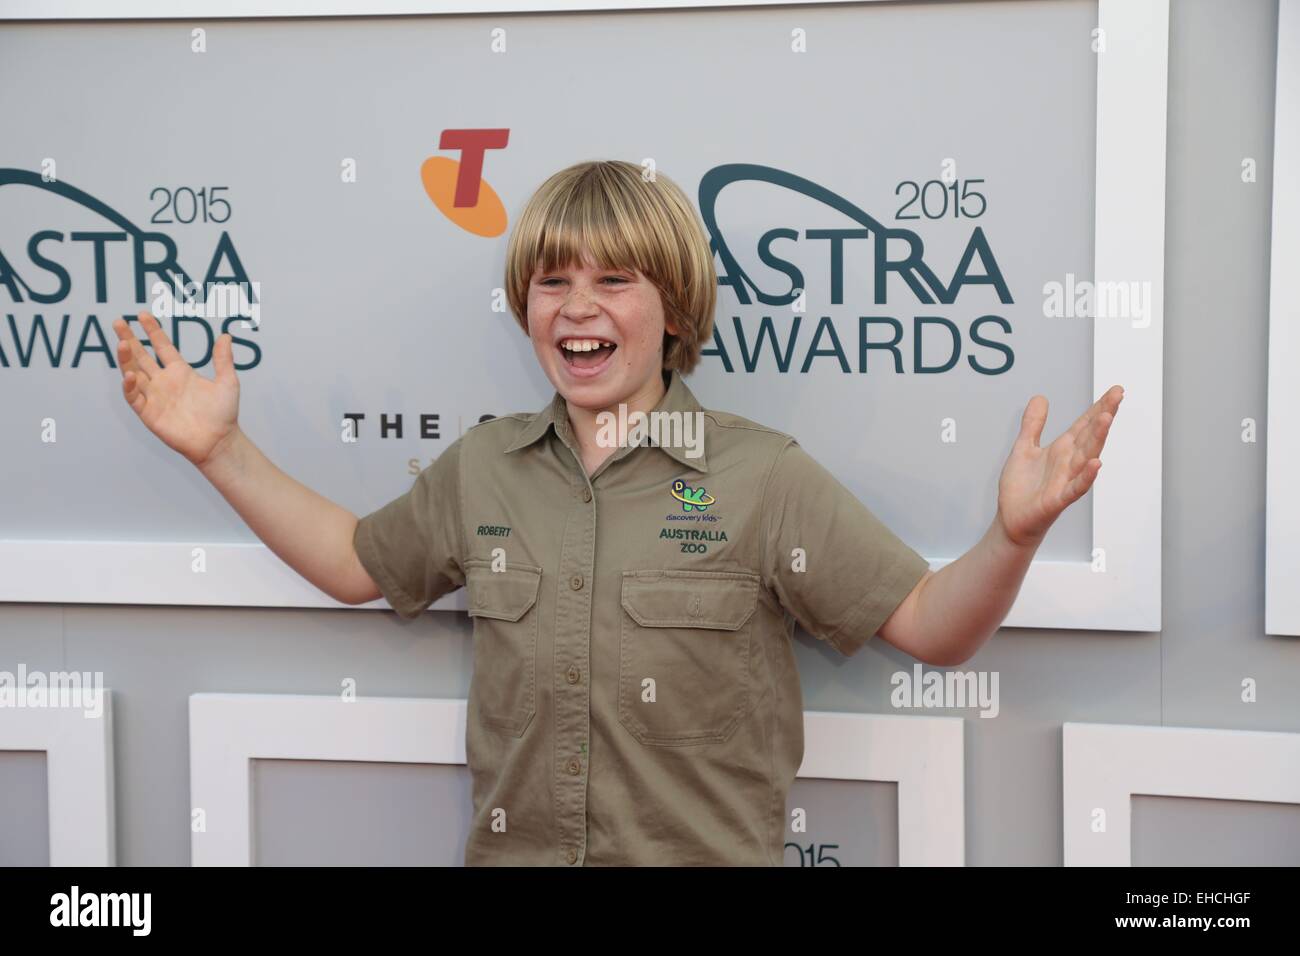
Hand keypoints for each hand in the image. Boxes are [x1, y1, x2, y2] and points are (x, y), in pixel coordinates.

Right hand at [113, 311, 240, 467]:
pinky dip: (129, 386)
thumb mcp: (227, 382)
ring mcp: (155, 397)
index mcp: (180, 372)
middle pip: (141, 356)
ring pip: (134, 373)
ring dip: (126, 359)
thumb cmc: (224, 413)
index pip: (162, 347)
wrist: (219, 441)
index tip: (143, 315)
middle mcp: (164, 382)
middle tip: (118, 322)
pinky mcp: (149, 413)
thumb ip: (223, 359)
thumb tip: (226, 336)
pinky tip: (129, 375)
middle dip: (129, 339)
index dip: (153, 331)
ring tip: (121, 343)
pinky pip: (134, 398)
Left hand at [995, 385, 1123, 547]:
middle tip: (1118, 395)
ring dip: (1097, 438)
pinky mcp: (1058, 499)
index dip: (1099, 407)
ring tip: (1107, 418)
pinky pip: (1075, 488)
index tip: (1115, 390)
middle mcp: (1069, 462)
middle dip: (1104, 414)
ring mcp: (1066, 481)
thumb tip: (1041, 397)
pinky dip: (1086, 476)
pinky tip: (1096, 464)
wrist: (1012, 519)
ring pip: (1086, 457)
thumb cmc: (1021, 488)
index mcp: (1062, 450)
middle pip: (1090, 435)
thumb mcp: (1024, 448)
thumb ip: (1033, 424)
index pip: (1085, 425)